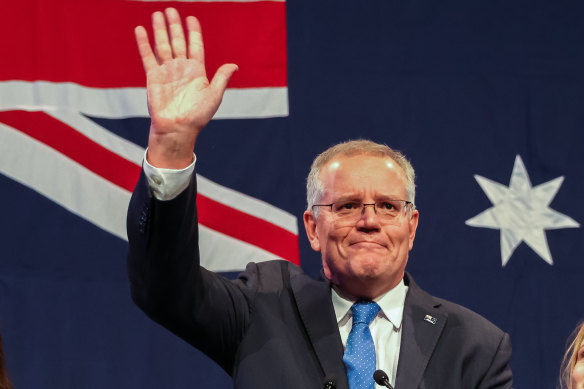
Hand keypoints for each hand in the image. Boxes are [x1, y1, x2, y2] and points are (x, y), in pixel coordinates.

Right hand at [135, 8, 237, 167]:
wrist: (178, 128)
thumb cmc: (198, 116)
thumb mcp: (214, 95)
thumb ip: (221, 78)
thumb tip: (234, 65)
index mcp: (197, 71)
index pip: (195, 46)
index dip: (193, 32)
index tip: (191, 18)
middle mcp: (181, 68)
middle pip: (178, 41)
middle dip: (175, 26)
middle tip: (171, 10)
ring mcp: (167, 71)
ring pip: (163, 45)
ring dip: (160, 30)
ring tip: (157, 13)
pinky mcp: (153, 77)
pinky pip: (147, 56)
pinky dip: (144, 43)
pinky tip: (141, 30)